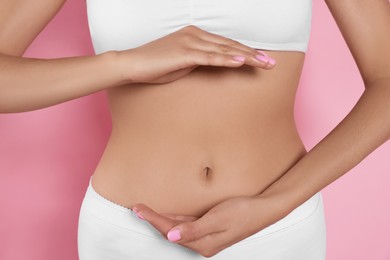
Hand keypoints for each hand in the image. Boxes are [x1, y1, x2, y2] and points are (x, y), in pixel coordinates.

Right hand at [117, 25, 275, 83]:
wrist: (132, 65)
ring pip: (225, 50)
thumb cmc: (155, 65)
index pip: (226, 44)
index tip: (261, 60)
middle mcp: (195, 35)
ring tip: (264, 64)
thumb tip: (214, 63)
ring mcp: (190, 42)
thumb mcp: (183, 62)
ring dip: (246, 57)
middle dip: (253, 55)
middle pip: (230, 45)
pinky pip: (210, 57)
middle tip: (271, 63)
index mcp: (196, 35)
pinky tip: (241, 62)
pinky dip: (227, 59)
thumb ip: (200, 60)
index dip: (245, 52)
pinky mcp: (184, 53)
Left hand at [132, 196, 282, 256]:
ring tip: (147, 211)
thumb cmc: (243, 212)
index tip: (139, 209)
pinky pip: (187, 226)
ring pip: (178, 229)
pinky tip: (169, 215)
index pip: (170, 231)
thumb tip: (170, 236)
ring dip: (162, 220)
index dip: (153, 219)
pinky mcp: (210, 229)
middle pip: (171, 232)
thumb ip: (193, 229)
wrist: (264, 209)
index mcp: (203, 243)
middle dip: (153, 220)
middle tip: (137, 208)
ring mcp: (206, 237)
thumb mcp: (218, 219)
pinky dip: (176, 219)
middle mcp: (202, 243)